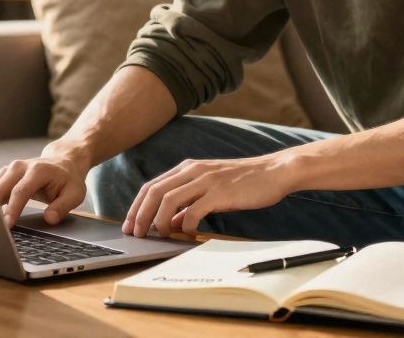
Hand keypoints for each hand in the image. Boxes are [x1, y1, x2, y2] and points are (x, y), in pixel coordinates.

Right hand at [0, 150, 88, 227]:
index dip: (13, 209)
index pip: (20, 191)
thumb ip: (62, 207)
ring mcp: (9, 169)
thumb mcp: (75, 194)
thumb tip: (50, 219)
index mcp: (38, 170)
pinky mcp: (4, 174)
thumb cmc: (68, 180)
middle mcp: (20, 166)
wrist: (63, 162)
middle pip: (0, 188)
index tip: (7, 225)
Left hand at [123, 154, 296, 237]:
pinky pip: (194, 209)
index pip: (152, 186)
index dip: (136, 206)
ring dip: (157, 220)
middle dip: (140, 214)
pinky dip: (186, 224)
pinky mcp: (220, 192)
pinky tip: (188, 233)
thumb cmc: (244, 182)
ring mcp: (206, 180)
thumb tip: (172, 222)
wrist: (274, 172)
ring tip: (157, 235)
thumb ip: (190, 202)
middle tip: (135, 234)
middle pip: (154, 192)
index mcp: (188, 168)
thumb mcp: (211, 189)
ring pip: (168, 199)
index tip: (130, 225)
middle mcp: (193, 170)